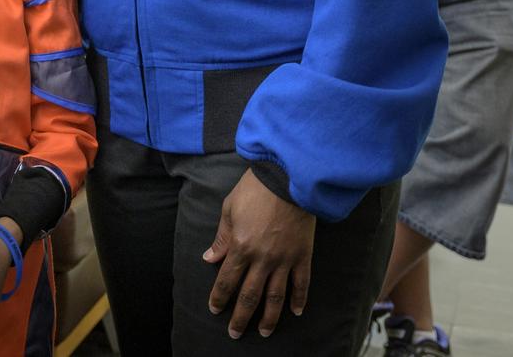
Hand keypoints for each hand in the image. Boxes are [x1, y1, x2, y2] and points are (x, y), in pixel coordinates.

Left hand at [203, 169, 314, 338]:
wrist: (287, 179)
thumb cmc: (254, 190)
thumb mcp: (229, 209)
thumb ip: (221, 238)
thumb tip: (210, 259)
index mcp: (240, 247)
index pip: (227, 280)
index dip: (220, 298)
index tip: (215, 310)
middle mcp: (262, 259)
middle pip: (250, 295)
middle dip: (241, 316)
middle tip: (235, 332)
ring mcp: (284, 259)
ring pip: (275, 296)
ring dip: (269, 317)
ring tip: (263, 331)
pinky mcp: (302, 256)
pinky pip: (301, 283)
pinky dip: (298, 300)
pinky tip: (295, 312)